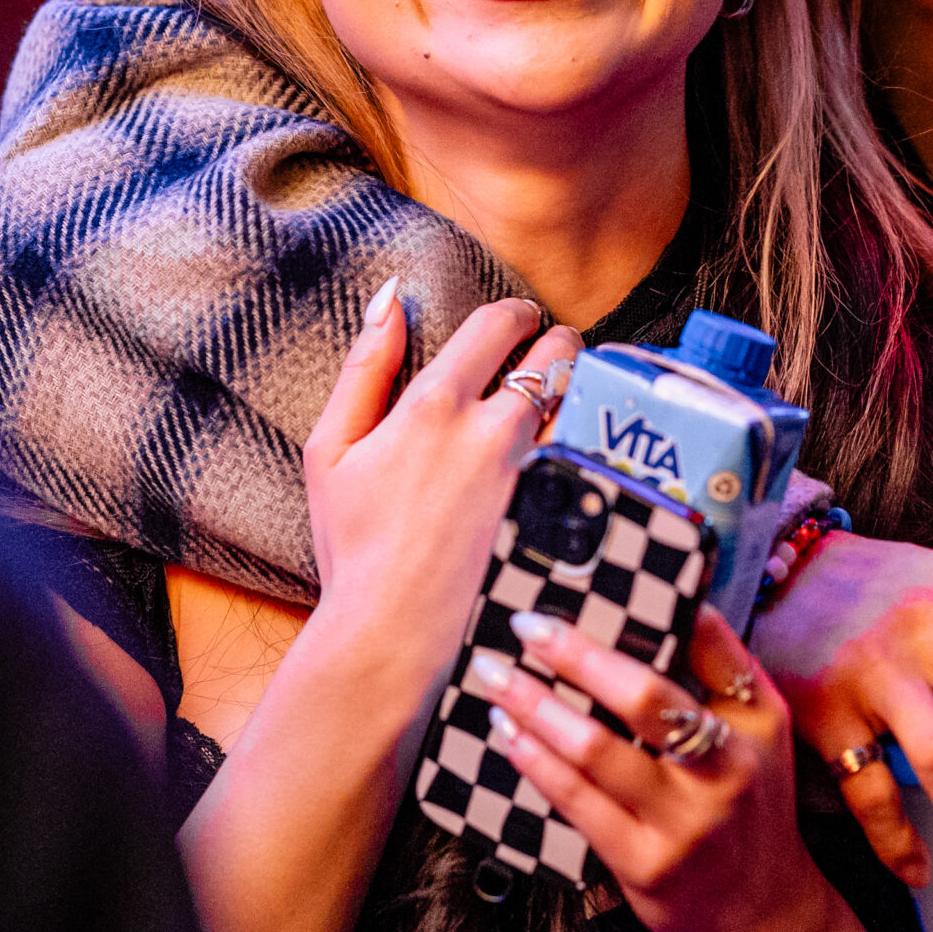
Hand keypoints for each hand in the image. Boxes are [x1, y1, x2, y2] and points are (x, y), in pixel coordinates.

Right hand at [302, 288, 580, 703]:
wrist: (392, 635)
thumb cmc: (356, 546)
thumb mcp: (333, 450)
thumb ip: (365, 366)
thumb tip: (389, 296)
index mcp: (436, 406)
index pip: (500, 322)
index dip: (514, 315)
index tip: (516, 325)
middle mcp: (495, 431)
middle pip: (560, 349)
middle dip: (557, 345)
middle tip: (548, 361)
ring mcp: (538, 474)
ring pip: (587, 398)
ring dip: (581, 393)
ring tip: (564, 409)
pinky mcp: (567, 513)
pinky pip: (600, 454)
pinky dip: (594, 444)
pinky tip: (579, 456)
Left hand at [474, 606, 823, 931]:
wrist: (760, 911)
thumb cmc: (750, 804)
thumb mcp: (762, 731)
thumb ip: (725, 668)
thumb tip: (680, 601)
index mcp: (756, 725)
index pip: (707, 651)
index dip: (655, 612)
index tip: (599, 588)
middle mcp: (725, 771)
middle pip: (643, 699)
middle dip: (577, 656)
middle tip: (527, 628)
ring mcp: (684, 823)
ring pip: (596, 752)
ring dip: (537, 708)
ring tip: (498, 679)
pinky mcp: (644, 864)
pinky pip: (576, 803)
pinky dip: (536, 763)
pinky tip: (510, 737)